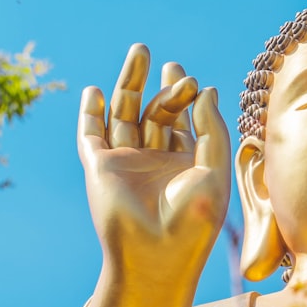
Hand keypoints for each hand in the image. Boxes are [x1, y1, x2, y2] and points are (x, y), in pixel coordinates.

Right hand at [78, 44, 229, 276]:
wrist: (157, 255)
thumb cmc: (194, 221)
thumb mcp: (215, 170)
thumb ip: (212, 129)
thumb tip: (207, 90)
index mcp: (186, 164)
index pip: (185, 122)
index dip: (188, 98)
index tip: (195, 83)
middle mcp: (155, 161)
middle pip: (156, 112)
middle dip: (164, 87)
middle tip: (172, 65)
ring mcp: (126, 163)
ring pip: (125, 114)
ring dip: (130, 83)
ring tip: (140, 50)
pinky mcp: (100, 167)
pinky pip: (91, 134)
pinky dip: (91, 112)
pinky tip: (96, 91)